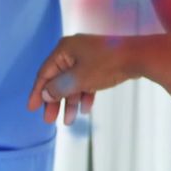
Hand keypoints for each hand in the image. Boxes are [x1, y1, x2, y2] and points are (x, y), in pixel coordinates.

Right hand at [27, 34, 143, 125]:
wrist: (138, 56)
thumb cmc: (106, 64)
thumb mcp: (78, 79)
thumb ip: (59, 88)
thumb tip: (45, 94)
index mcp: (64, 49)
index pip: (45, 73)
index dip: (38, 92)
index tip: (32, 108)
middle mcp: (73, 51)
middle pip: (58, 79)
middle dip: (55, 101)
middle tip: (49, 120)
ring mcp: (88, 57)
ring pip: (73, 83)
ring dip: (70, 102)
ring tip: (69, 121)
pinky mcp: (100, 64)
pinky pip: (86, 81)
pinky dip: (85, 95)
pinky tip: (86, 110)